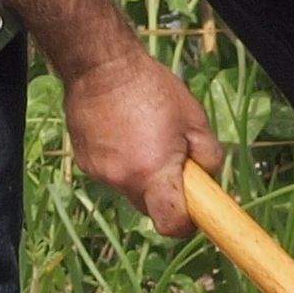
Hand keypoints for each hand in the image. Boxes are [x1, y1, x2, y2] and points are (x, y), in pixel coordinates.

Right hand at [59, 52, 222, 235]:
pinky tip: (121, 132)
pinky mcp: (84, 162)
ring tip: (143, 136)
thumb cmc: (152, 88)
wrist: (99, 66)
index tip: (192, 211)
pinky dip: (120, 161)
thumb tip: (207, 179)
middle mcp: (122, 181)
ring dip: (141, 173)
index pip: (171, 225)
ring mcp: (99, 173)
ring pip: (130, 188)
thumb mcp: (195, 119)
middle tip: (171, 159)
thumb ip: (209, 157)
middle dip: (165, 193)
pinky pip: (111, 173)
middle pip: (150, 208)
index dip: (186, 224)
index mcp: (153, 173)